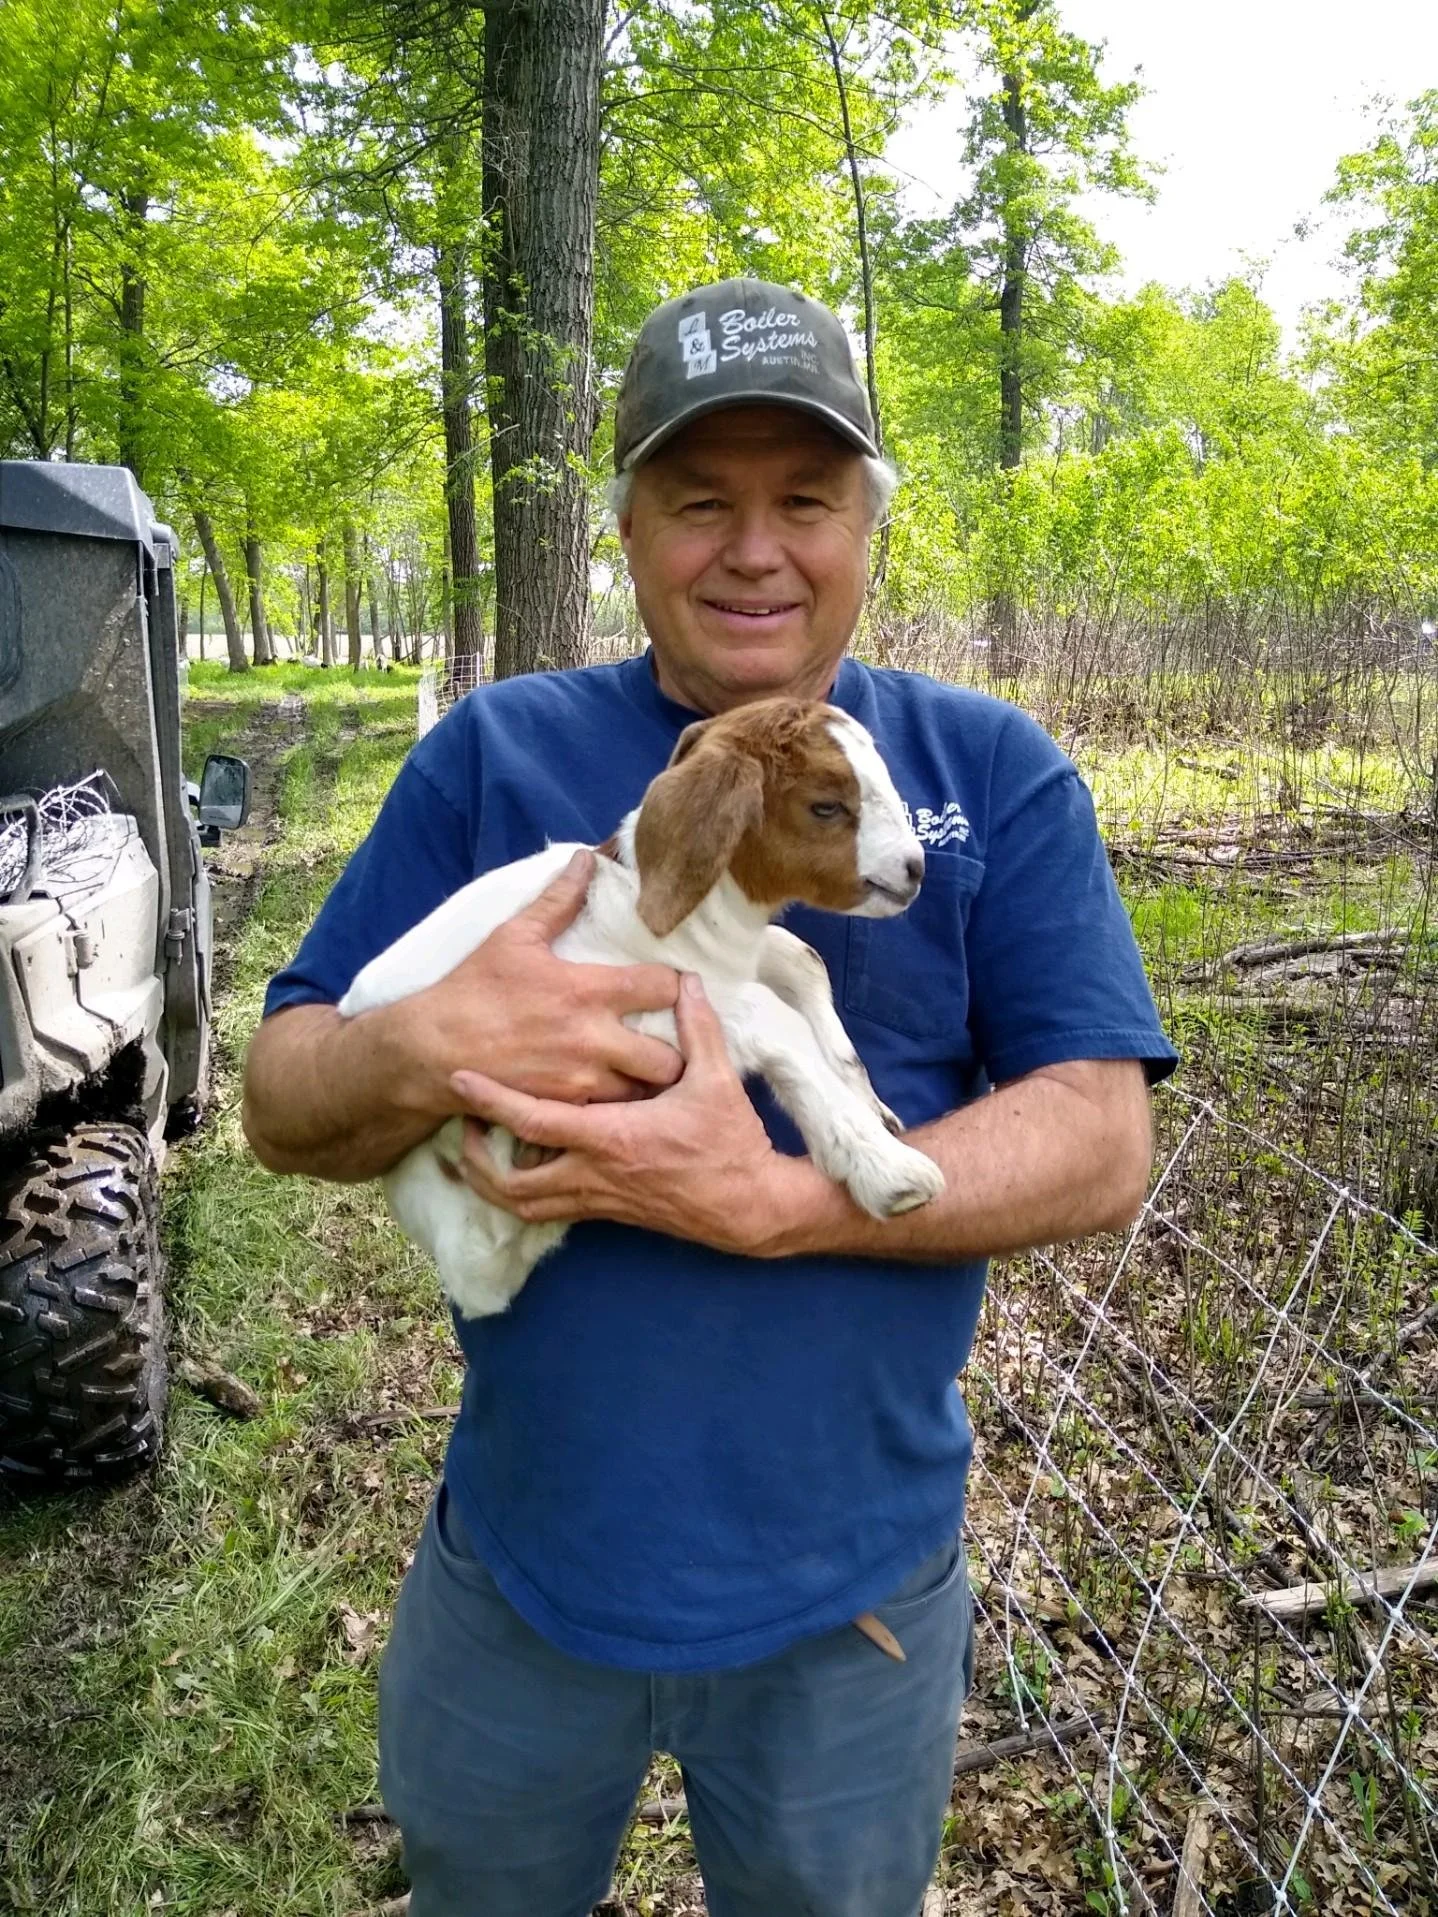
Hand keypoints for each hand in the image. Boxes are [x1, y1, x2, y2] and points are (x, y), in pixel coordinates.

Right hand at [406, 849, 682, 1109]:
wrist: (430, 1050)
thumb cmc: (473, 989)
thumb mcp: (513, 936)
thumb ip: (558, 900)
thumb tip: (587, 859)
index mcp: (588, 991)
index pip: (665, 988)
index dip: (675, 986)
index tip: (667, 986)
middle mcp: (594, 1041)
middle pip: (670, 1058)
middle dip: (675, 1051)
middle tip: (666, 1041)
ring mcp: (581, 1082)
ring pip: (644, 1093)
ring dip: (648, 1084)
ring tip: (643, 1071)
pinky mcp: (564, 1111)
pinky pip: (610, 1117)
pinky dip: (618, 1109)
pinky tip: (612, 1096)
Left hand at [448, 974, 816, 1255]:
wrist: (748, 1207)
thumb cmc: (730, 1145)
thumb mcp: (716, 1082)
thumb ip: (697, 1029)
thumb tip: (688, 982)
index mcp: (611, 1139)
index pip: (536, 1121)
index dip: (493, 1101)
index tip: (460, 1080)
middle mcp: (594, 1174)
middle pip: (511, 1182)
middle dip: (474, 1160)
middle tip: (461, 1125)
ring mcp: (598, 1198)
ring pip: (524, 1206)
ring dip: (492, 1185)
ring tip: (477, 1153)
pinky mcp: (608, 1212)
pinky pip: (550, 1210)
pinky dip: (525, 1194)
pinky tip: (523, 1169)